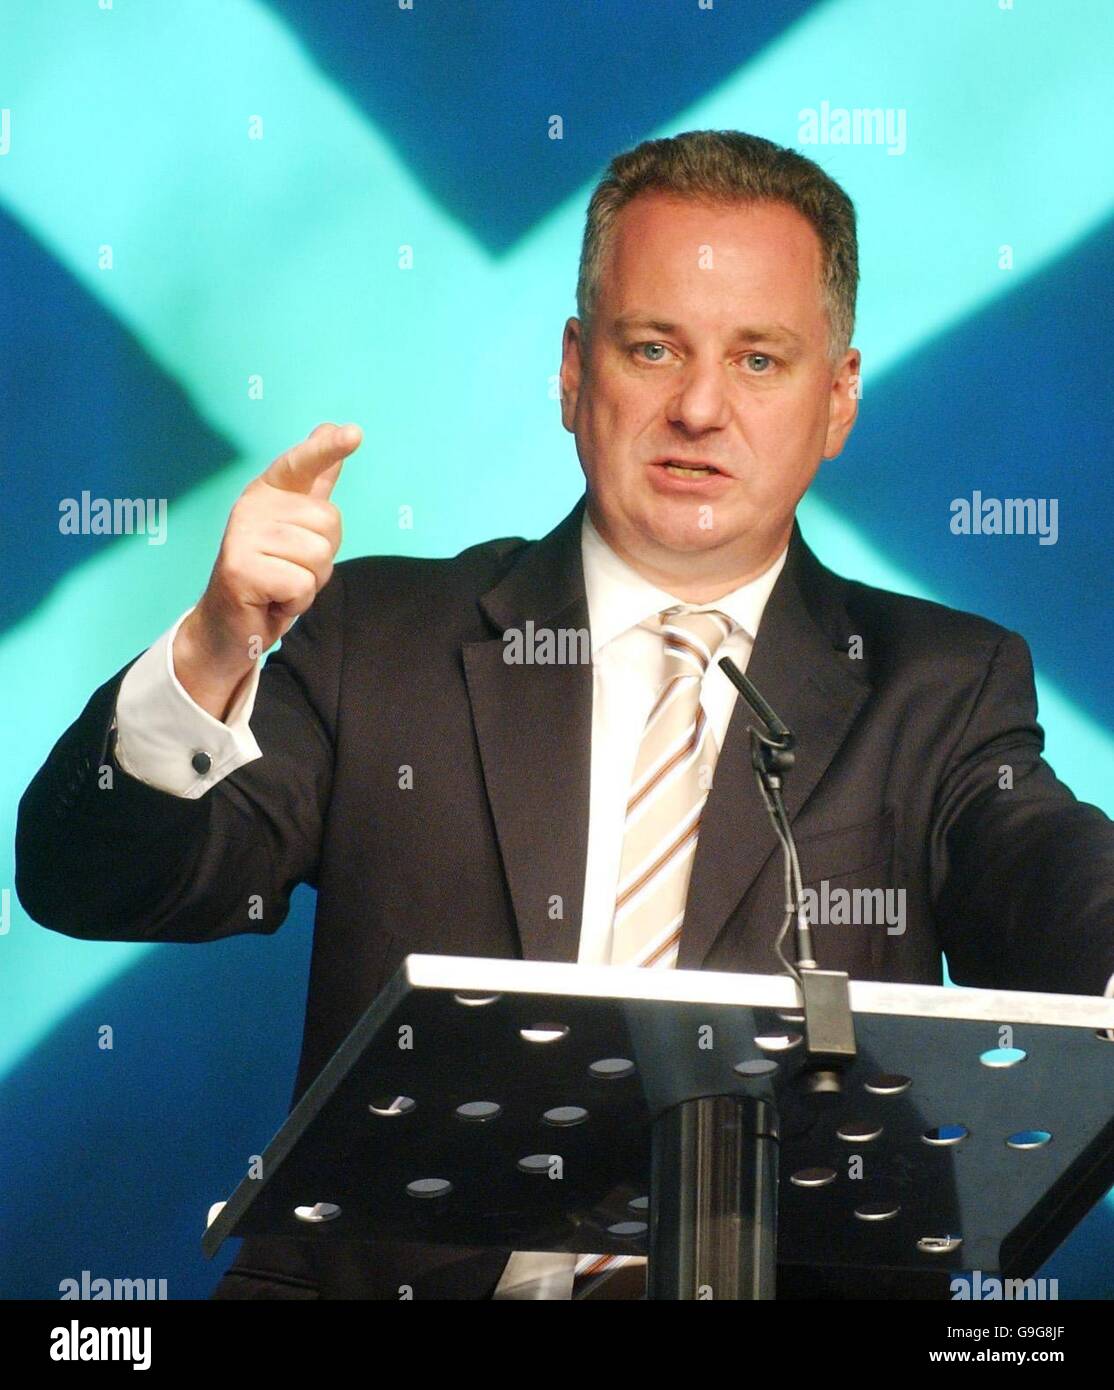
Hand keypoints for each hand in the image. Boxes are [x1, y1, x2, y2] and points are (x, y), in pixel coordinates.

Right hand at [173, 422, 361, 718]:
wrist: (230, 628)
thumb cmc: (271, 575)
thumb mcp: (297, 526)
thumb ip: (315, 481)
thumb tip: (333, 427)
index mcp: (269, 492)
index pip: (302, 464)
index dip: (327, 449)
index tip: (354, 433)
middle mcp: (252, 506)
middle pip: (328, 523)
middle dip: (322, 557)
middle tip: (289, 569)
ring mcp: (242, 536)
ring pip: (318, 556)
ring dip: (308, 583)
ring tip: (280, 586)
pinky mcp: (240, 570)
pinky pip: (302, 585)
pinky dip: (295, 603)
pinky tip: (271, 602)